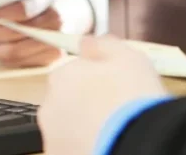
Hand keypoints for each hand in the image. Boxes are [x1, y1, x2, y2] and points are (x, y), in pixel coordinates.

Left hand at [0, 0, 92, 67]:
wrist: (65, 13)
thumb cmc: (37, 2)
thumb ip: (7, 0)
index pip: (22, 9)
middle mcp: (55, 20)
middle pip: (18, 33)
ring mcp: (56, 40)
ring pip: (19, 50)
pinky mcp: (53, 57)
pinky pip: (25, 63)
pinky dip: (8, 60)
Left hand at [40, 36, 168, 154]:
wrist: (135, 143)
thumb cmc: (133, 99)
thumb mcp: (128, 57)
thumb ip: (103, 45)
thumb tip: (87, 42)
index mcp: (62, 77)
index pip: (74, 73)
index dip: (96, 81)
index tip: (116, 89)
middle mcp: (50, 107)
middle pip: (68, 101)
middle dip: (87, 105)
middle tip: (116, 113)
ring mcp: (52, 137)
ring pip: (68, 129)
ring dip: (85, 129)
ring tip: (114, 133)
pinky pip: (72, 149)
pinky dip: (85, 148)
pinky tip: (106, 147)